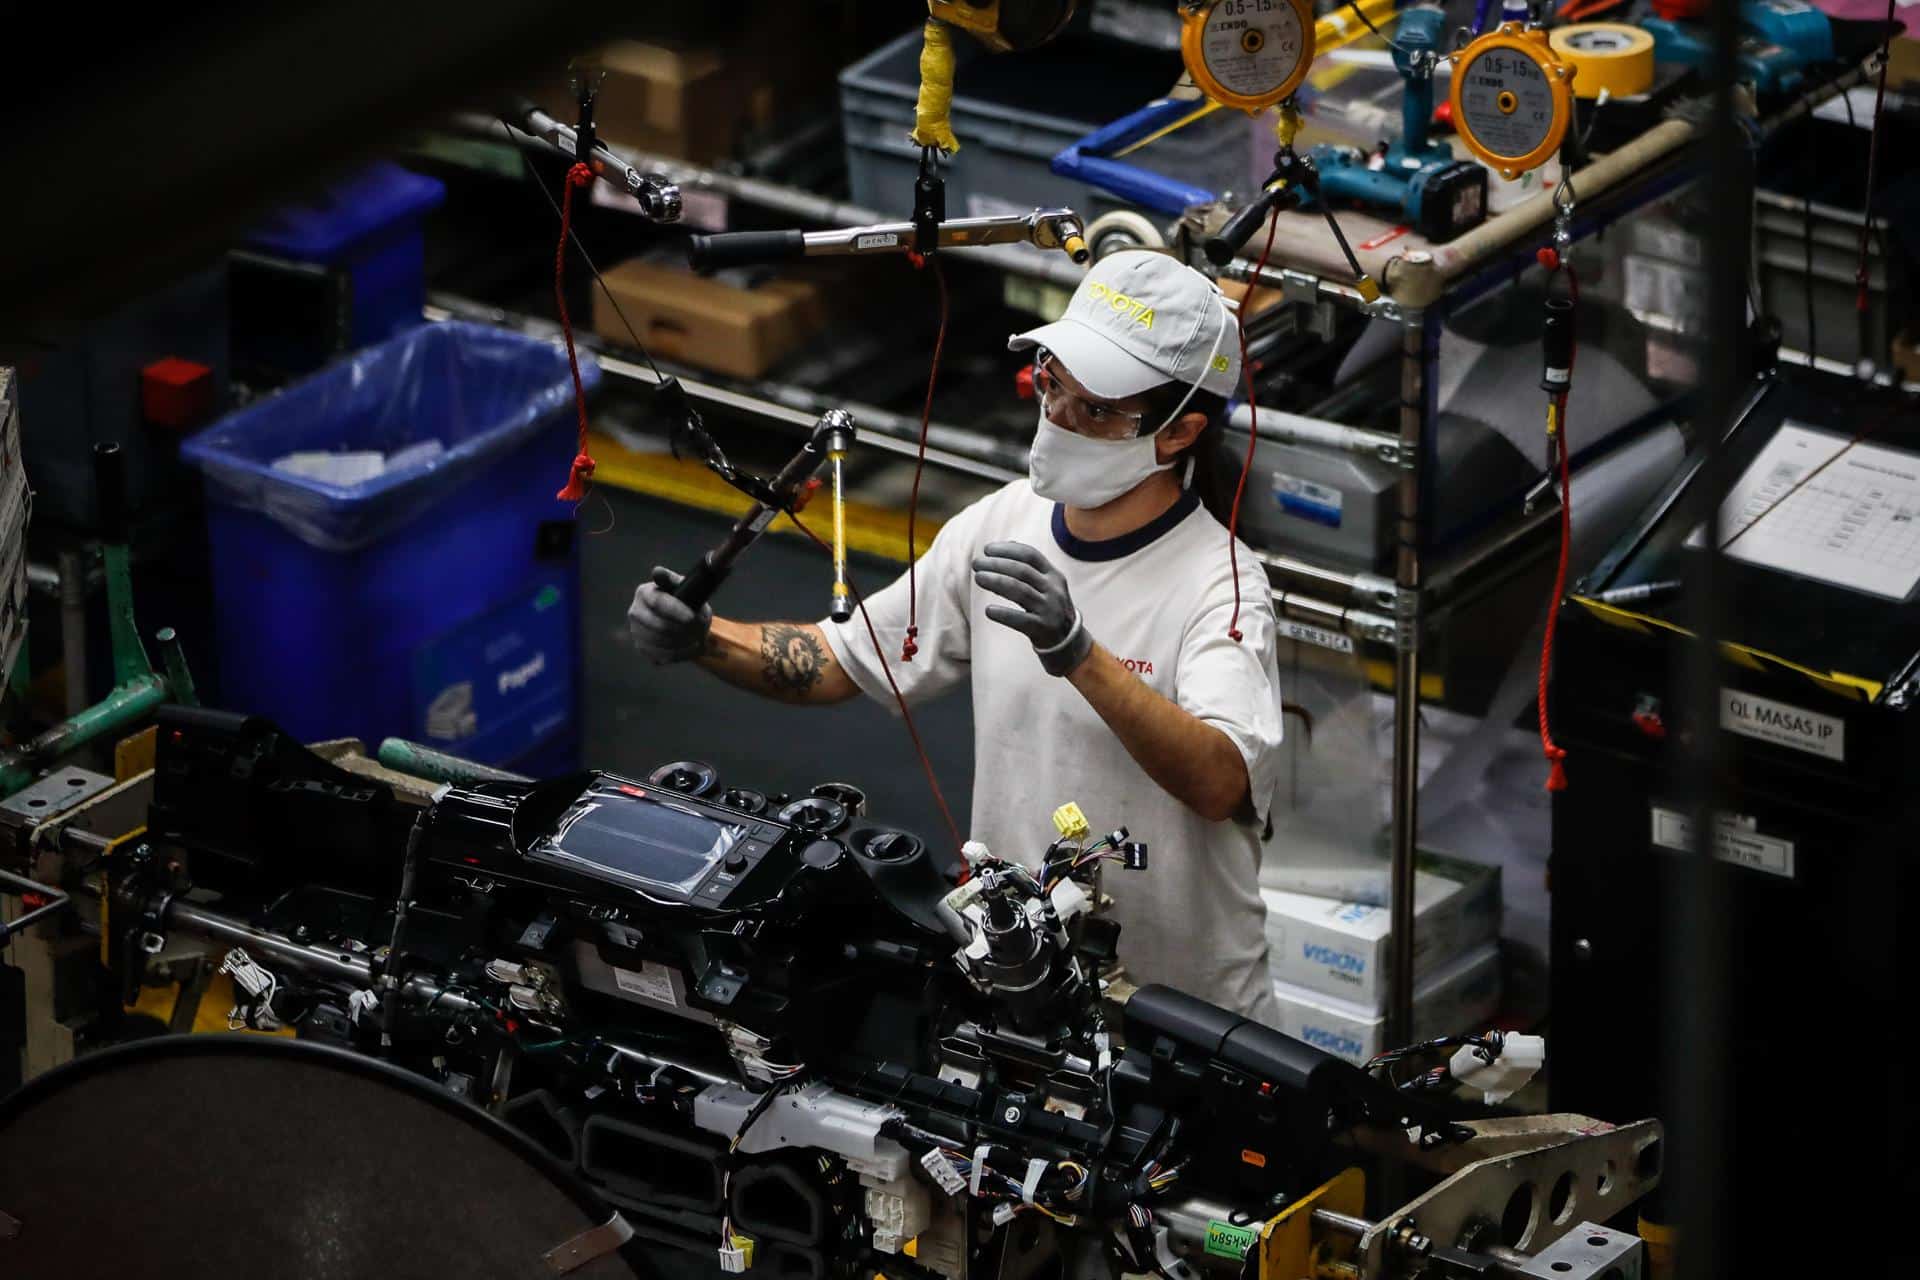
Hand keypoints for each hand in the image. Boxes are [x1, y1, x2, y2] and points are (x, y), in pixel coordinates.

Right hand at [628, 567, 711, 663]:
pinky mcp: (642, 648)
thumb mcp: (684, 586)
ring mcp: (636, 631)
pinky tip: (691, 647)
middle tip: (701, 630)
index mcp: (644, 592)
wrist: (682, 618)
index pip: (658, 602)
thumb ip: (675, 580)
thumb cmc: (684, 598)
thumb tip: (657, 572)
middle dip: (683, 629)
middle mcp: (635, 612)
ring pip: (661, 642)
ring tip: (699, 638)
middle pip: (659, 625)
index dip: (676, 611)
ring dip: (684, 642)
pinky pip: (661, 656)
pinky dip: (681, 653)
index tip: (692, 617)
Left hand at [971, 541, 1092, 676]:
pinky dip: (1003, 614)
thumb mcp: (1047, 584)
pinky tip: (988, 610)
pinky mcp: (1043, 628)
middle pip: (1022, 571)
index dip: (1007, 550)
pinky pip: (1020, 620)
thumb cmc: (1049, 607)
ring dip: (996, 582)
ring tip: (978, 578)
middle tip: (976, 563)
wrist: (1068, 641)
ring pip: (1020, 591)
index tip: (987, 550)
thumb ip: (1030, 566)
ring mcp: (1049, 609)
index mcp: (1054, 575)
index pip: (1030, 555)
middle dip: (996, 564)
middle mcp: (1053, 590)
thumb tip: (1007, 544)